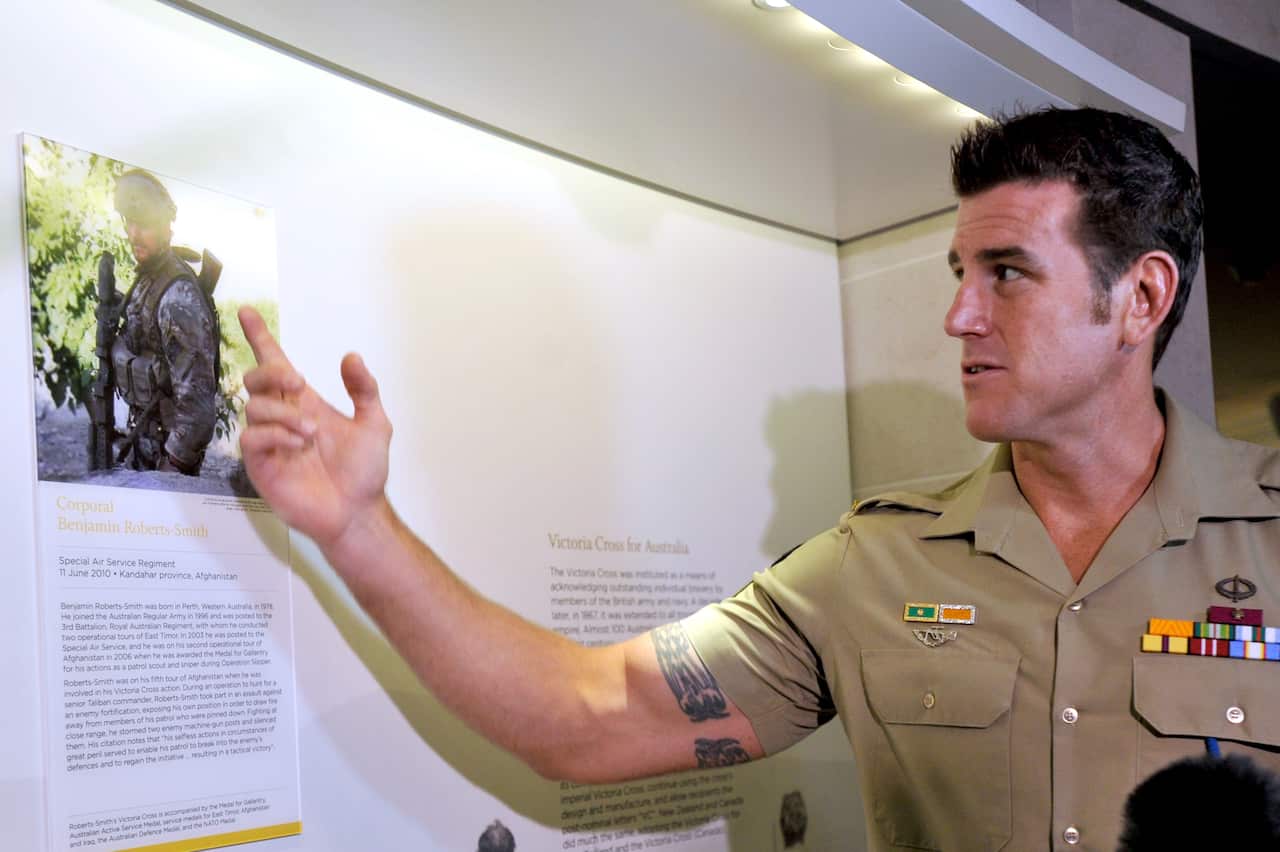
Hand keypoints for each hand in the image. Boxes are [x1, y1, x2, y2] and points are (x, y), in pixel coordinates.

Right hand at [237, 306, 391, 549]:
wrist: (357, 511)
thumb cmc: (363, 472)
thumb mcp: (374, 424)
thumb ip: (364, 390)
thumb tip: (351, 356)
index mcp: (304, 403)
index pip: (275, 364)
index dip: (260, 338)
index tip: (247, 312)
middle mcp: (282, 418)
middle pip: (256, 379)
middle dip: (273, 374)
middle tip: (300, 385)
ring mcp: (269, 442)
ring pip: (254, 407)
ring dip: (284, 413)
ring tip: (312, 432)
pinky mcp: (261, 466)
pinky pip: (252, 439)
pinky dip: (276, 435)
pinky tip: (299, 443)